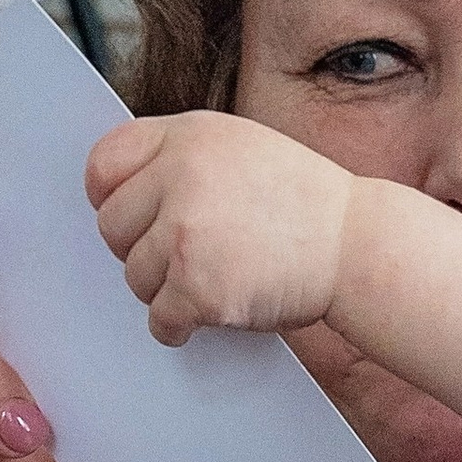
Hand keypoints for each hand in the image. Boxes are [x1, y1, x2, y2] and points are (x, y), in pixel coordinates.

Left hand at [87, 109, 351, 345]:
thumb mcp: (242, 148)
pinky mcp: (196, 287)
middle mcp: (181, 177)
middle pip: (112, 227)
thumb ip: (183, 159)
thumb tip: (123, 193)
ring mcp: (185, 234)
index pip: (105, 163)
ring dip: (165, 289)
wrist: (356, 246)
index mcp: (189, 137)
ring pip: (135, 277)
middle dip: (142, 247)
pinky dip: (178, 325)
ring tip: (213, 278)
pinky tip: (208, 312)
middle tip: (185, 255)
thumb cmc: (306, 205)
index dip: (110, 195)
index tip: (127, 215)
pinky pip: (159, 318)